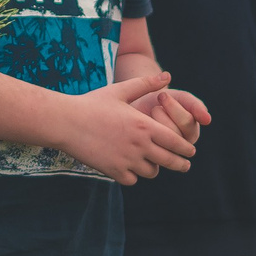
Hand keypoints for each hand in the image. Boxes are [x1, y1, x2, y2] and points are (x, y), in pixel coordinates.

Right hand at [60, 73, 196, 183]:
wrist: (65, 122)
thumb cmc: (92, 104)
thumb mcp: (120, 90)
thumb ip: (146, 84)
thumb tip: (167, 75)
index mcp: (145, 125)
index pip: (176, 142)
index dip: (186, 149)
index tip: (190, 152)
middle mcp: (140, 145)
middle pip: (170, 161)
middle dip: (181, 164)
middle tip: (184, 165)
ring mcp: (127, 160)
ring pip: (151, 172)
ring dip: (154, 168)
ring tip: (153, 164)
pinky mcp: (113, 171)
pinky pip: (132, 179)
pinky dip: (133, 176)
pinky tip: (131, 168)